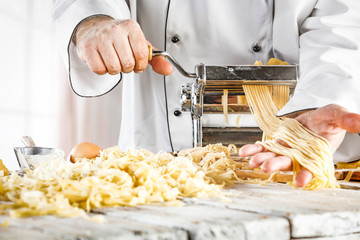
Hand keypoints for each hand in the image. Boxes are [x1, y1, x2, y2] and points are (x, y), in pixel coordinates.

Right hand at [74, 16, 172, 75]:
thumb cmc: (119, 38)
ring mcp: (100, 38)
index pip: (142, 55)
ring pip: (114, 68)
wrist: (94, 28)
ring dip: (115, 70)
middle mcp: (115, 30)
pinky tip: (103, 60)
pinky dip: (103, 70)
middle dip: (127, 67)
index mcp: (131, 27)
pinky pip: (100, 70)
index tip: (138, 63)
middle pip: (128, 64)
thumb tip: (167, 69)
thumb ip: (155, 58)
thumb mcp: (140, 44)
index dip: (141, 65)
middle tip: (123, 60)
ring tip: (113, 60)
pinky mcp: (88, 48)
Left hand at [239, 104, 359, 186]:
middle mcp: (300, 155)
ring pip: (273, 156)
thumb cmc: (327, 119)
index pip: (312, 167)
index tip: (300, 182)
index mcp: (317, 153)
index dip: (307, 174)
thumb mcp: (336, 115)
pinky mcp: (276, 144)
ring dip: (262, 159)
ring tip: (252, 162)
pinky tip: (243, 152)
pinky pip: (263, 148)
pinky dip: (253, 149)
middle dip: (277, 165)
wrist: (314, 117)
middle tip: (266, 168)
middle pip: (288, 162)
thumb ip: (347, 119)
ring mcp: (286, 150)